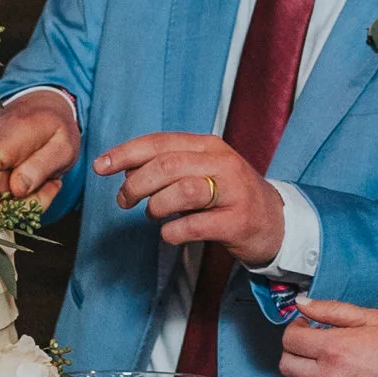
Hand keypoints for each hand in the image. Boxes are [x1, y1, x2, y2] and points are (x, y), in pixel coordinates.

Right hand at [0, 91, 79, 201]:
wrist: (42, 107)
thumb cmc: (56, 130)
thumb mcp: (64, 149)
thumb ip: (41, 168)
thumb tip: (16, 189)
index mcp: (12, 130)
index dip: (6, 190)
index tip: (33, 188)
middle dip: (14, 193)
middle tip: (41, 183)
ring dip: (8, 188)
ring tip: (30, 173)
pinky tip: (16, 171)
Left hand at [94, 131, 284, 265]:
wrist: (277, 223)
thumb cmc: (229, 196)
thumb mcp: (202, 171)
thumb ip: (167, 166)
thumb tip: (122, 168)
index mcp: (208, 146)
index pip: (160, 142)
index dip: (126, 153)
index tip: (100, 166)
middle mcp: (222, 163)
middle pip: (167, 166)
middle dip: (136, 184)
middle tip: (124, 201)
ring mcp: (233, 192)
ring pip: (181, 191)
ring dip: (155, 206)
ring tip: (152, 215)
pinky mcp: (238, 222)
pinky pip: (195, 225)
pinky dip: (173, 231)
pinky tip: (170, 234)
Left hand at [276, 298, 377, 376]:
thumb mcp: (374, 319)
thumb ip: (332, 310)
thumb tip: (300, 304)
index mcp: (336, 348)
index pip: (290, 340)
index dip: (296, 330)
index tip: (307, 329)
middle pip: (287, 366)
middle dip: (295, 352)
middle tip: (314, 348)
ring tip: (328, 370)